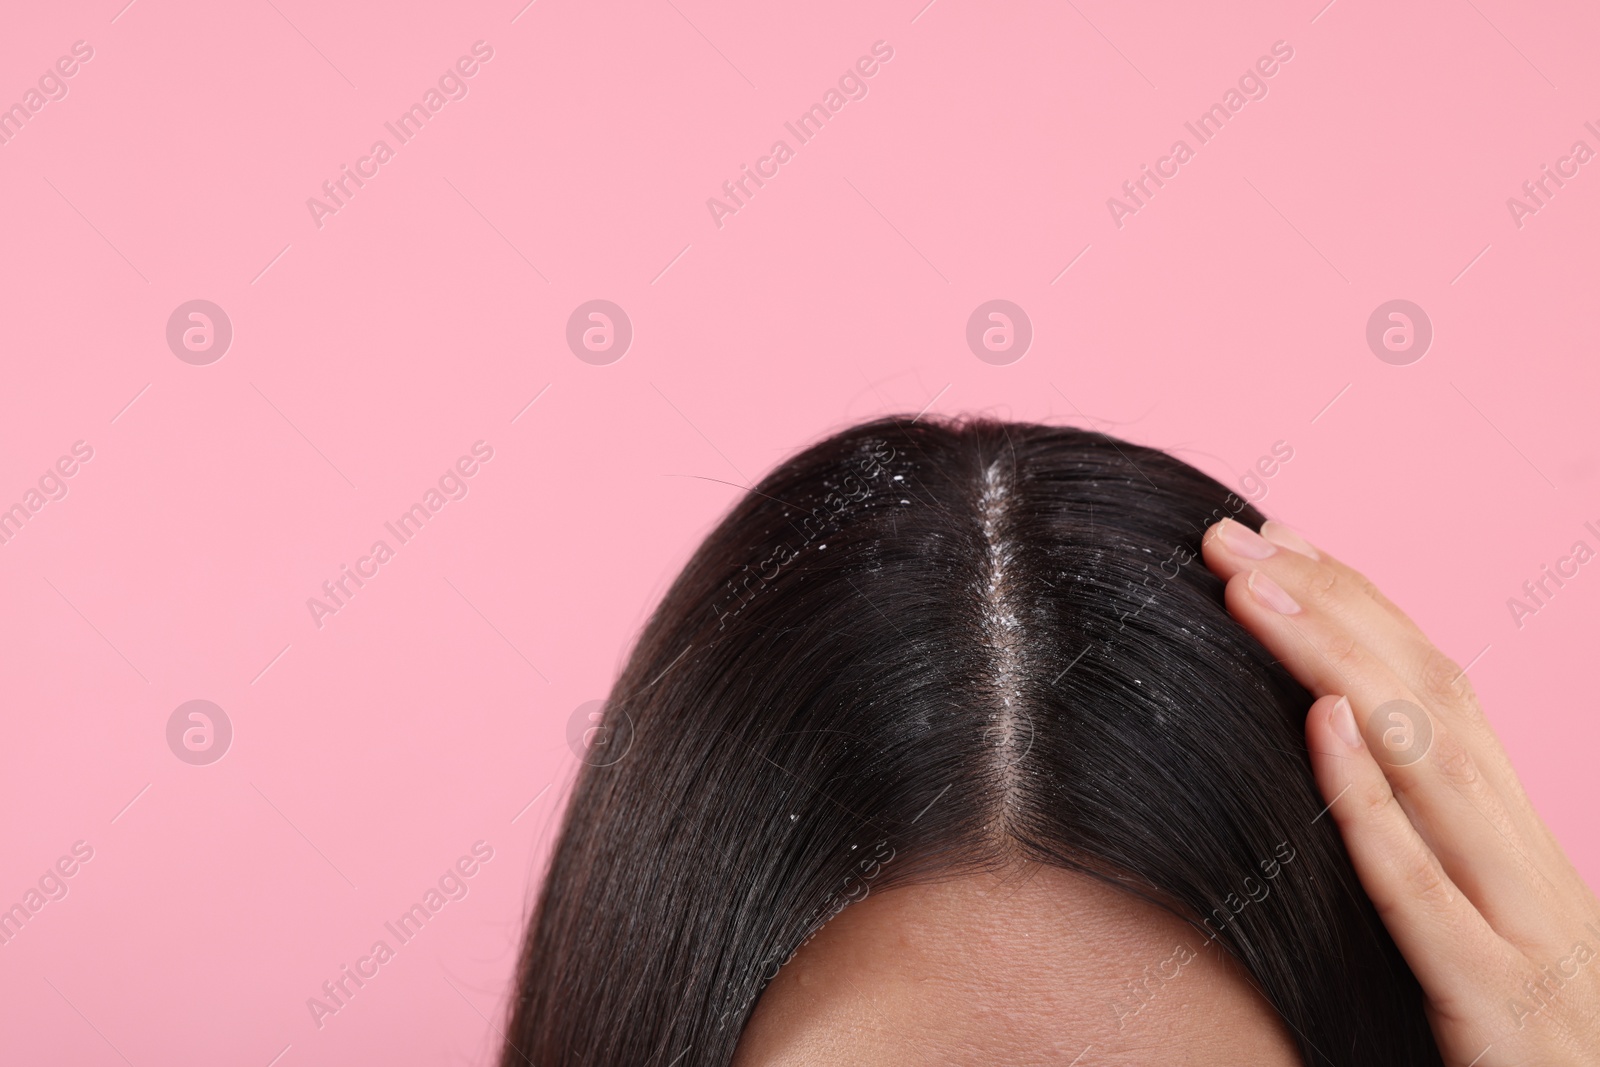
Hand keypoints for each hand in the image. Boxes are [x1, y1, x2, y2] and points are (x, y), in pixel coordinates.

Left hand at [1202, 517, 1599, 1065]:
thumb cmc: (1521, 1047)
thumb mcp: (1474, 935)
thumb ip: (1416, 850)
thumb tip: (1324, 751)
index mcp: (1513, 843)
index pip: (1436, 689)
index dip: (1355, 606)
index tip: (1274, 544)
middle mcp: (1525, 863)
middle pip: (1433, 699)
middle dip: (1330, 604)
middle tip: (1231, 539)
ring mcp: (1523, 930)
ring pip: (1434, 764)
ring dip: (1335, 665)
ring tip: (1251, 592)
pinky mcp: (1498, 1005)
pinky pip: (1425, 893)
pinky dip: (1374, 802)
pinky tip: (1322, 729)